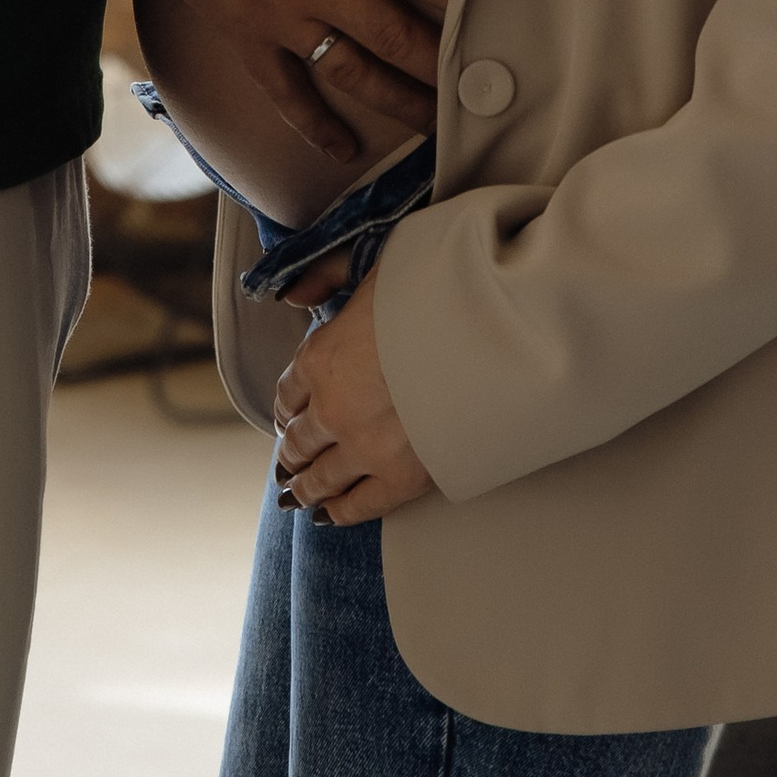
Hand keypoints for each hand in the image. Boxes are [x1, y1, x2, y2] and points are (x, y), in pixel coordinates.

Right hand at [123, 0, 452, 163]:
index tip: (498, 11)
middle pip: (397, 35)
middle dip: (443, 65)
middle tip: (481, 91)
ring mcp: (280, 16)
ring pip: (352, 74)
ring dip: (398, 103)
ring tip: (437, 129)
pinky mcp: (246, 35)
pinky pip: (286, 93)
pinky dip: (318, 126)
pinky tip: (346, 150)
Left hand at [273, 275, 431, 524]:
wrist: (490, 330)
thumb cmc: (434, 287)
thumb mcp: (369, 262)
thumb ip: (326, 274)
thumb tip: (292, 293)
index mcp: (320, 357)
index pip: (286, 393)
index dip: (286, 406)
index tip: (289, 413)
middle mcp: (333, 408)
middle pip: (298, 441)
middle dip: (292, 451)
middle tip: (289, 461)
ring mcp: (365, 447)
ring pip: (320, 479)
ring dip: (305, 487)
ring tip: (298, 493)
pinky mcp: (402, 477)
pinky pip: (359, 505)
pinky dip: (338, 513)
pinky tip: (327, 515)